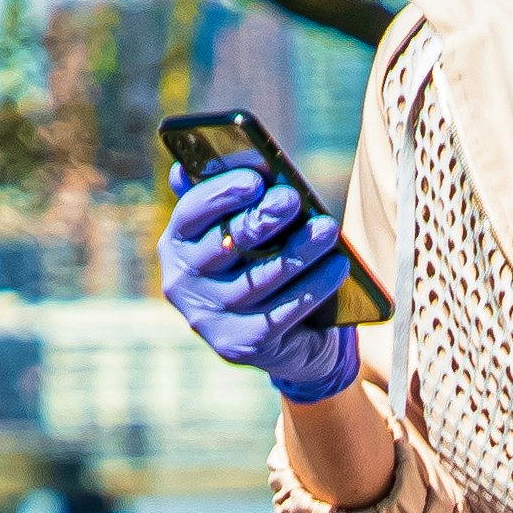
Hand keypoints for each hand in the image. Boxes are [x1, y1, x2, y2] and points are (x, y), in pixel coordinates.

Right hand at [158, 161, 360, 403]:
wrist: (285, 337)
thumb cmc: (259, 264)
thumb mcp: (239, 232)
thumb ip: (221, 201)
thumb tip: (185, 166)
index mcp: (176, 243)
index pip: (190, 212)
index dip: (221, 195)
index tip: (256, 180)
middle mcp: (182, 282)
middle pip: (226, 245)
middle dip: (262, 220)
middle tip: (294, 199)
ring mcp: (208, 318)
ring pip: (258, 279)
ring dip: (298, 251)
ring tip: (327, 229)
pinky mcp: (238, 345)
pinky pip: (280, 313)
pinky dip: (312, 288)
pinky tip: (337, 266)